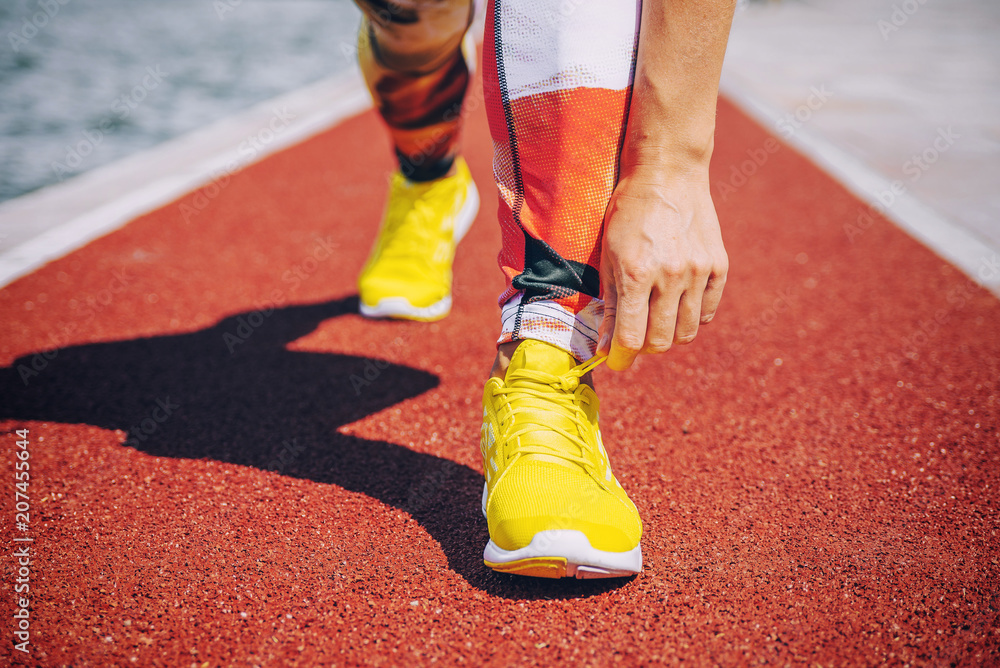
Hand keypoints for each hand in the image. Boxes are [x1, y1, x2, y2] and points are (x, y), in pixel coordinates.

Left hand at [597, 169, 727, 370]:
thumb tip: (605, 348)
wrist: (668, 174)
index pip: (631, 337)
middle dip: (643, 349)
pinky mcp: (719, 266)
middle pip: (661, 342)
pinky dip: (691, 317)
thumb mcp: (609, 256)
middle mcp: (671, 275)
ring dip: (668, 335)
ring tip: (654, 320)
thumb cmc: (628, 213)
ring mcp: (699, 271)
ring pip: (687, 333)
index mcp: (637, 273)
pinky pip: (707, 312)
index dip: (620, 358)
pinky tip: (677, 304)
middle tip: (633, 338)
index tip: (614, 362)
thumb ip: (609, 305)